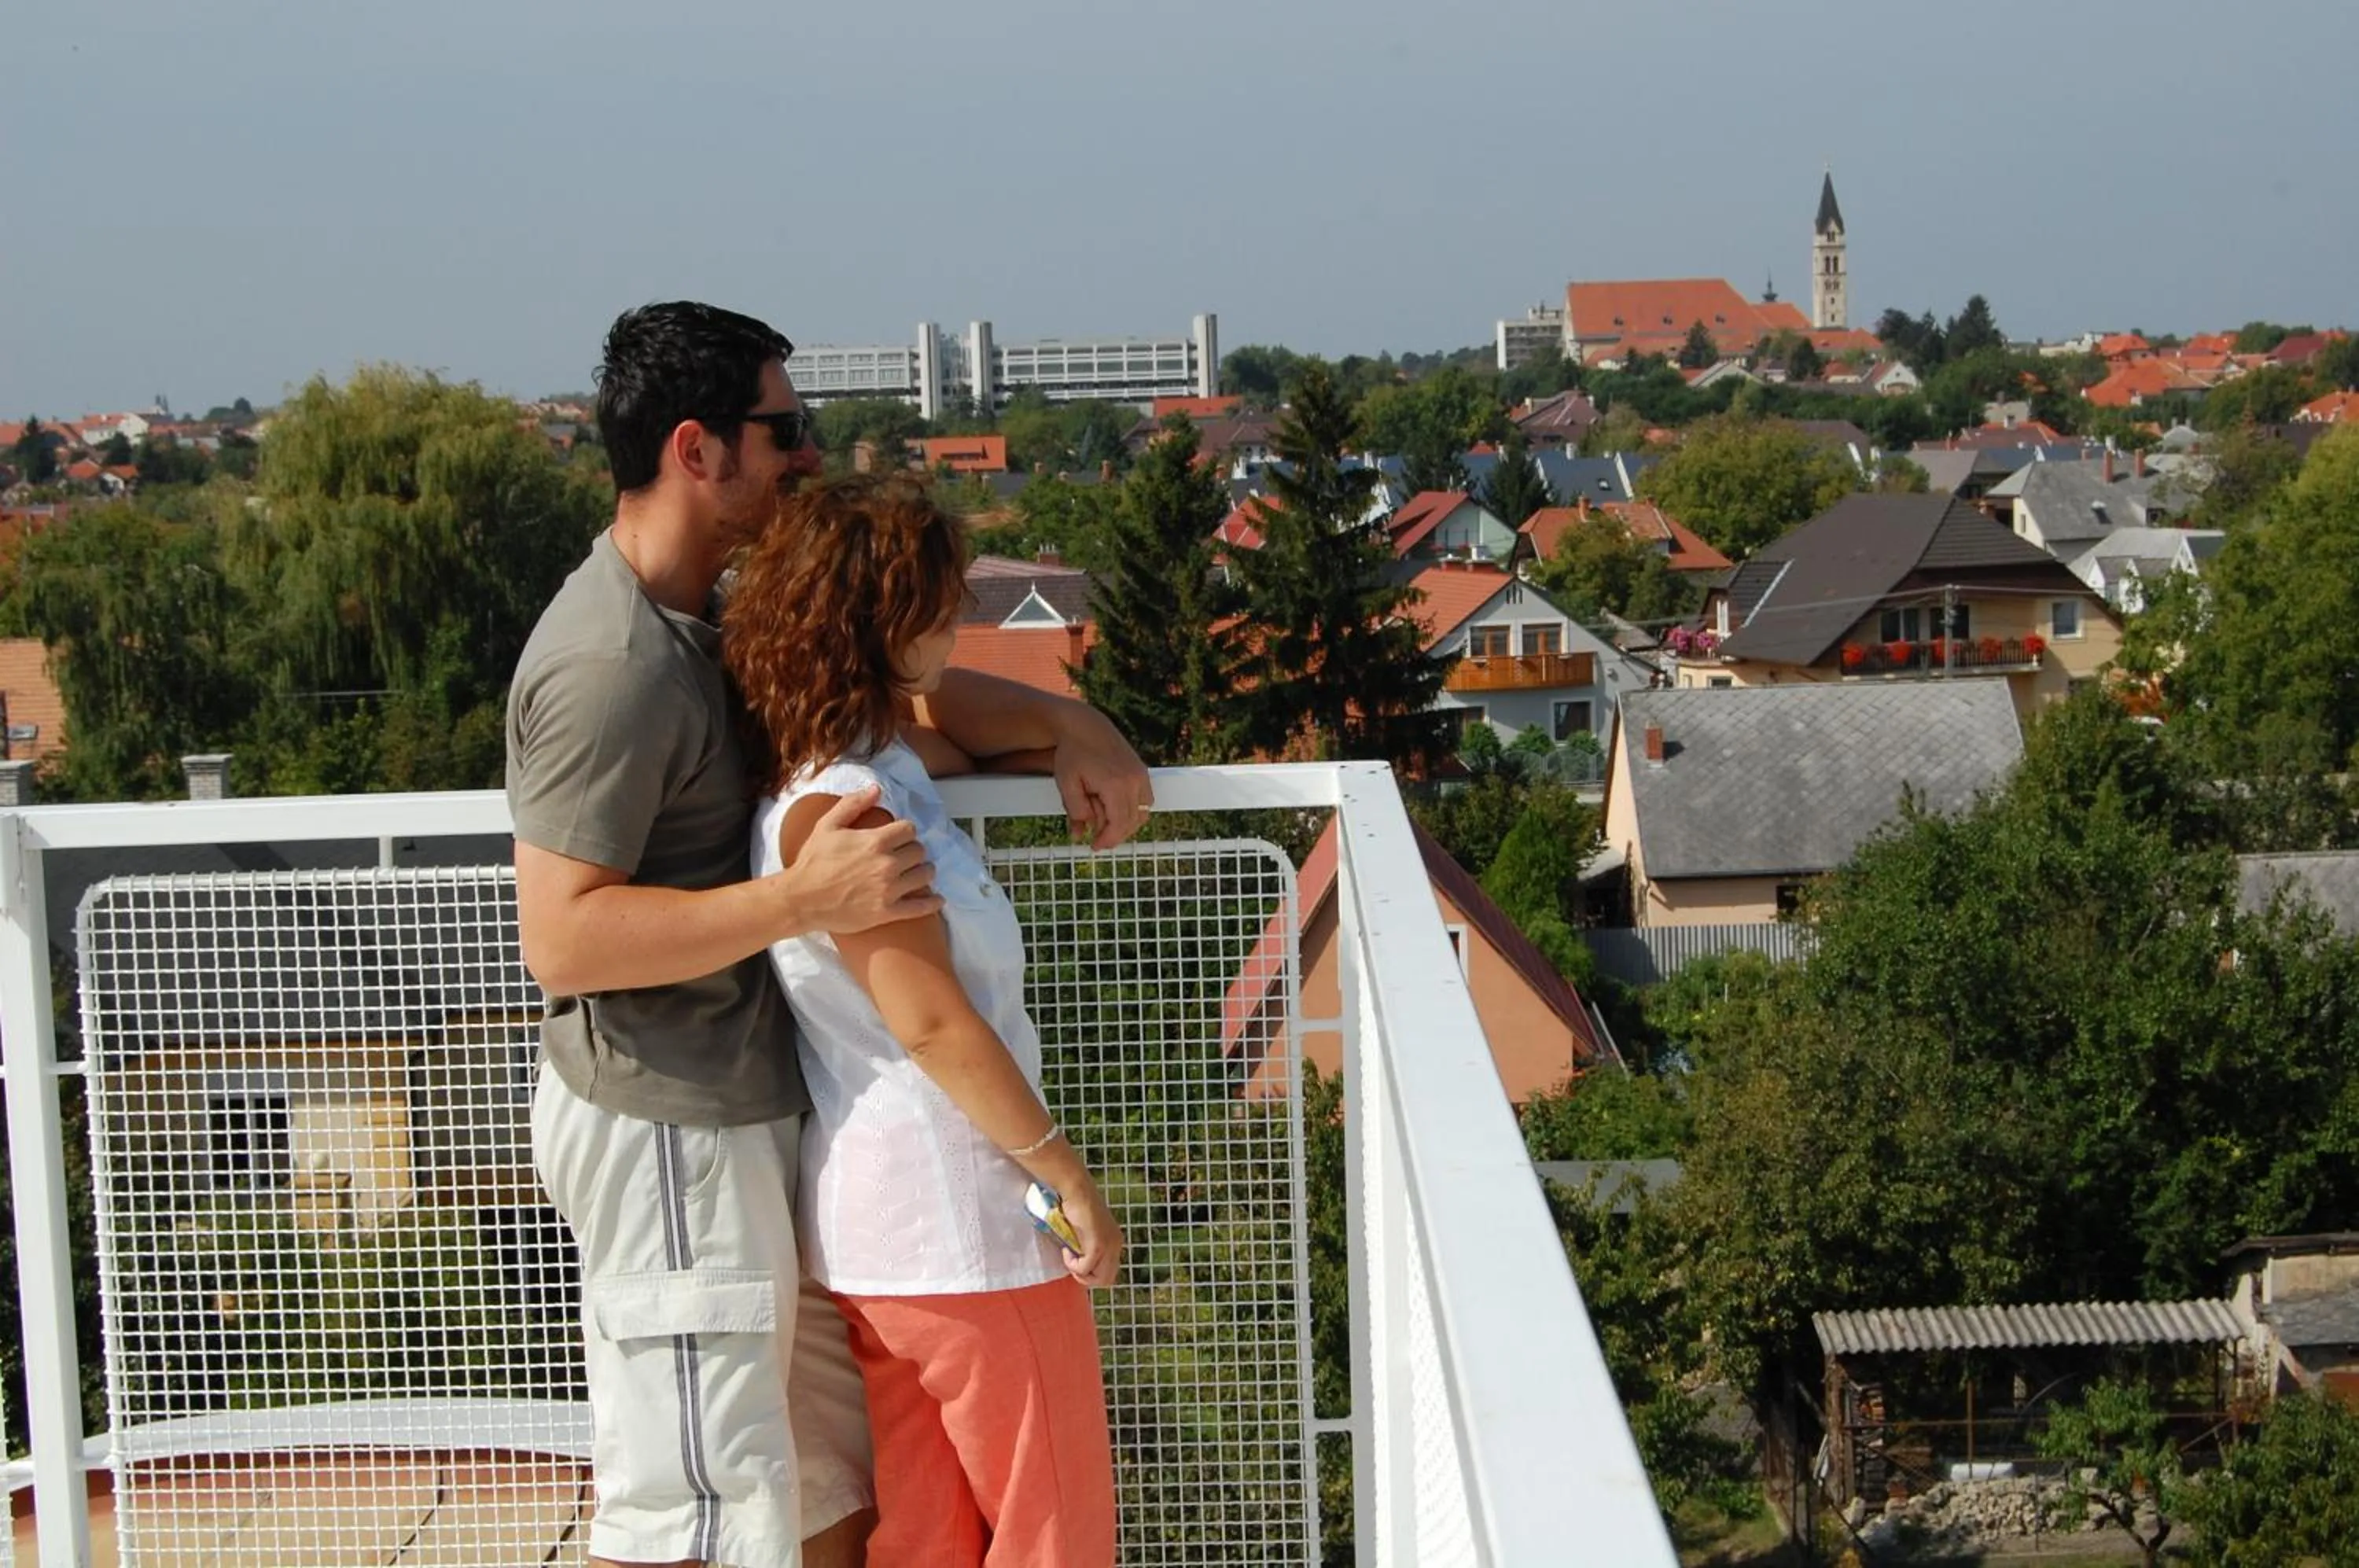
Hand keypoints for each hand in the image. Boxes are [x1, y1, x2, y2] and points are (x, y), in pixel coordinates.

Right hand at [779, 786, 940, 933]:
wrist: (801, 899)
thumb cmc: (813, 862)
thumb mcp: (827, 826)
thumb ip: (853, 804)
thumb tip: (876, 789)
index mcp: (875, 841)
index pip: (910, 829)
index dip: (905, 831)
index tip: (899, 836)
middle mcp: (887, 864)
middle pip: (919, 851)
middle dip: (913, 850)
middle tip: (905, 855)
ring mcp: (889, 890)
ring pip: (925, 875)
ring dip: (923, 872)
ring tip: (917, 872)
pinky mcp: (887, 912)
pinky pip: (920, 907)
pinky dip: (932, 903)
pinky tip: (937, 899)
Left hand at [1051, 706, 1153, 850]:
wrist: (1085, 725)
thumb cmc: (1073, 752)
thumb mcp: (1066, 784)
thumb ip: (1075, 811)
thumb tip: (1080, 833)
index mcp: (1115, 785)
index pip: (1118, 825)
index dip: (1107, 840)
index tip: (1095, 846)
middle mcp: (1134, 780)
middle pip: (1131, 822)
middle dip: (1115, 835)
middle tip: (1098, 841)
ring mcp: (1141, 775)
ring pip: (1142, 813)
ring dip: (1126, 824)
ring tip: (1106, 827)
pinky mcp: (1142, 771)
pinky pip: (1146, 800)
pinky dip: (1133, 811)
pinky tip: (1116, 812)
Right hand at [1058, 1173, 1123, 1289]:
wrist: (1076, 1190)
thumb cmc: (1076, 1206)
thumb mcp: (1087, 1231)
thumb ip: (1088, 1245)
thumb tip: (1081, 1264)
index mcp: (1115, 1241)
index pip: (1109, 1271)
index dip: (1091, 1272)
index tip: (1077, 1260)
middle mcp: (1116, 1245)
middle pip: (1107, 1280)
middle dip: (1086, 1278)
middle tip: (1072, 1265)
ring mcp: (1109, 1246)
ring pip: (1099, 1279)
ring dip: (1080, 1274)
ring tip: (1069, 1258)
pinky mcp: (1098, 1245)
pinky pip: (1085, 1268)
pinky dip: (1073, 1264)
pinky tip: (1066, 1250)